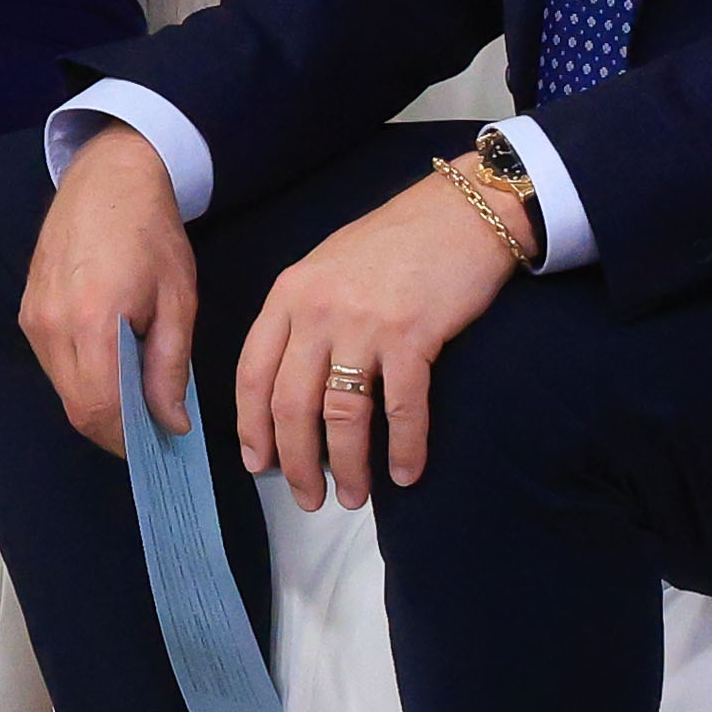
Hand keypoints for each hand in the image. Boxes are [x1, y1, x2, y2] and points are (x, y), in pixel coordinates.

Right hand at [19, 117, 201, 457]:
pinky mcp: (27, 310)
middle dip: (115, 429)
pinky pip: (53, 363)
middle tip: (153, 429)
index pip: (99, 408)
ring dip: (97, 404)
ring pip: (63, 388)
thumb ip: (169, 367)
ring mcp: (33, 317)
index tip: (158, 446)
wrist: (106, 181)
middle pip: (76, 407)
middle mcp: (51, 323)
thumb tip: (171, 424)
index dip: (128, 439)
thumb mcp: (178, 300)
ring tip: (136, 397)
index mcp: (92, 319)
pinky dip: (82, 378)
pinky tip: (112, 366)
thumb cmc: (150, 234)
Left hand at [232, 169, 527, 507]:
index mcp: (288, 295)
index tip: (259, 465)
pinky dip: (404, 448)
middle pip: (291, 404)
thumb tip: (291, 384)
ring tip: (354, 497)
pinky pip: (402, 408)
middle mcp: (317, 311)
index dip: (252, 427)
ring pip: (342, 414)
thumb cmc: (394, 244)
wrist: (459, 212)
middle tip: (307, 499)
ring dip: (347, 466)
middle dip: (297, 462)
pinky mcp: (413, 335)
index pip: (252, 374)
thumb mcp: (326, 268)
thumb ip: (302, 317)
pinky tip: (405, 473)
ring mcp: (364, 324)